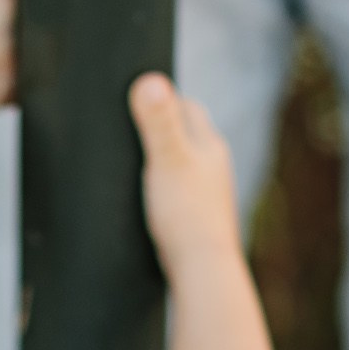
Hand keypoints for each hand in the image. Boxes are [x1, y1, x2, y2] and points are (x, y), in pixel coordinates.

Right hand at [131, 73, 239, 272]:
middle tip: (133, 124)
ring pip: (186, 165)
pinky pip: (181, 194)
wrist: (203, 271)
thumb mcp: (166, 160)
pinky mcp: (199, 221)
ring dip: (167, 160)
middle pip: (188, 134)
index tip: (138, 94)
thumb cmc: (186, 216)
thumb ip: (157, 122)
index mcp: (209, 146)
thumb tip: (149, 78)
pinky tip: (152, 200)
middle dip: (165, 126)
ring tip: (138, 162)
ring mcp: (210, 195)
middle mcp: (215, 167)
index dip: (164, 97)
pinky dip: (168, 189)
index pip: (187, 106)